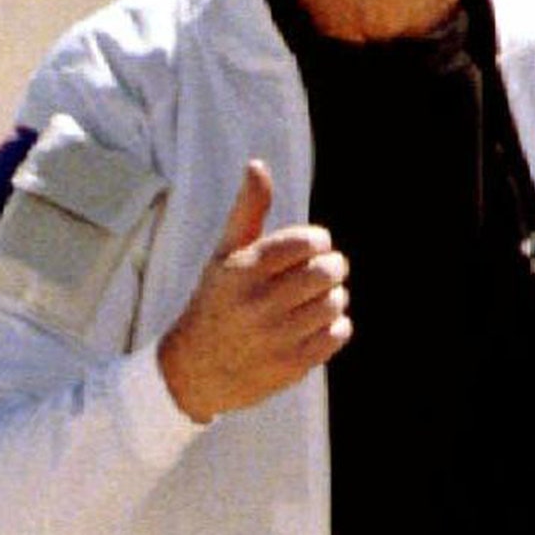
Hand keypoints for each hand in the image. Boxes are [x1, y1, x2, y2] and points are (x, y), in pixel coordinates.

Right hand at [157, 160, 350, 422]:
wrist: (195, 370)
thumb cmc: (218, 300)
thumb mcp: (225, 254)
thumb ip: (247, 210)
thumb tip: (257, 165)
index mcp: (243, 270)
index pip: (307, 242)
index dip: (318, 241)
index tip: (311, 248)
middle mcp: (258, 304)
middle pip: (327, 272)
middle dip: (333, 267)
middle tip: (324, 271)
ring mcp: (275, 337)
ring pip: (335, 303)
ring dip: (334, 297)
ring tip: (317, 298)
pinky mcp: (290, 365)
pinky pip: (338, 334)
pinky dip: (336, 326)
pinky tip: (317, 324)